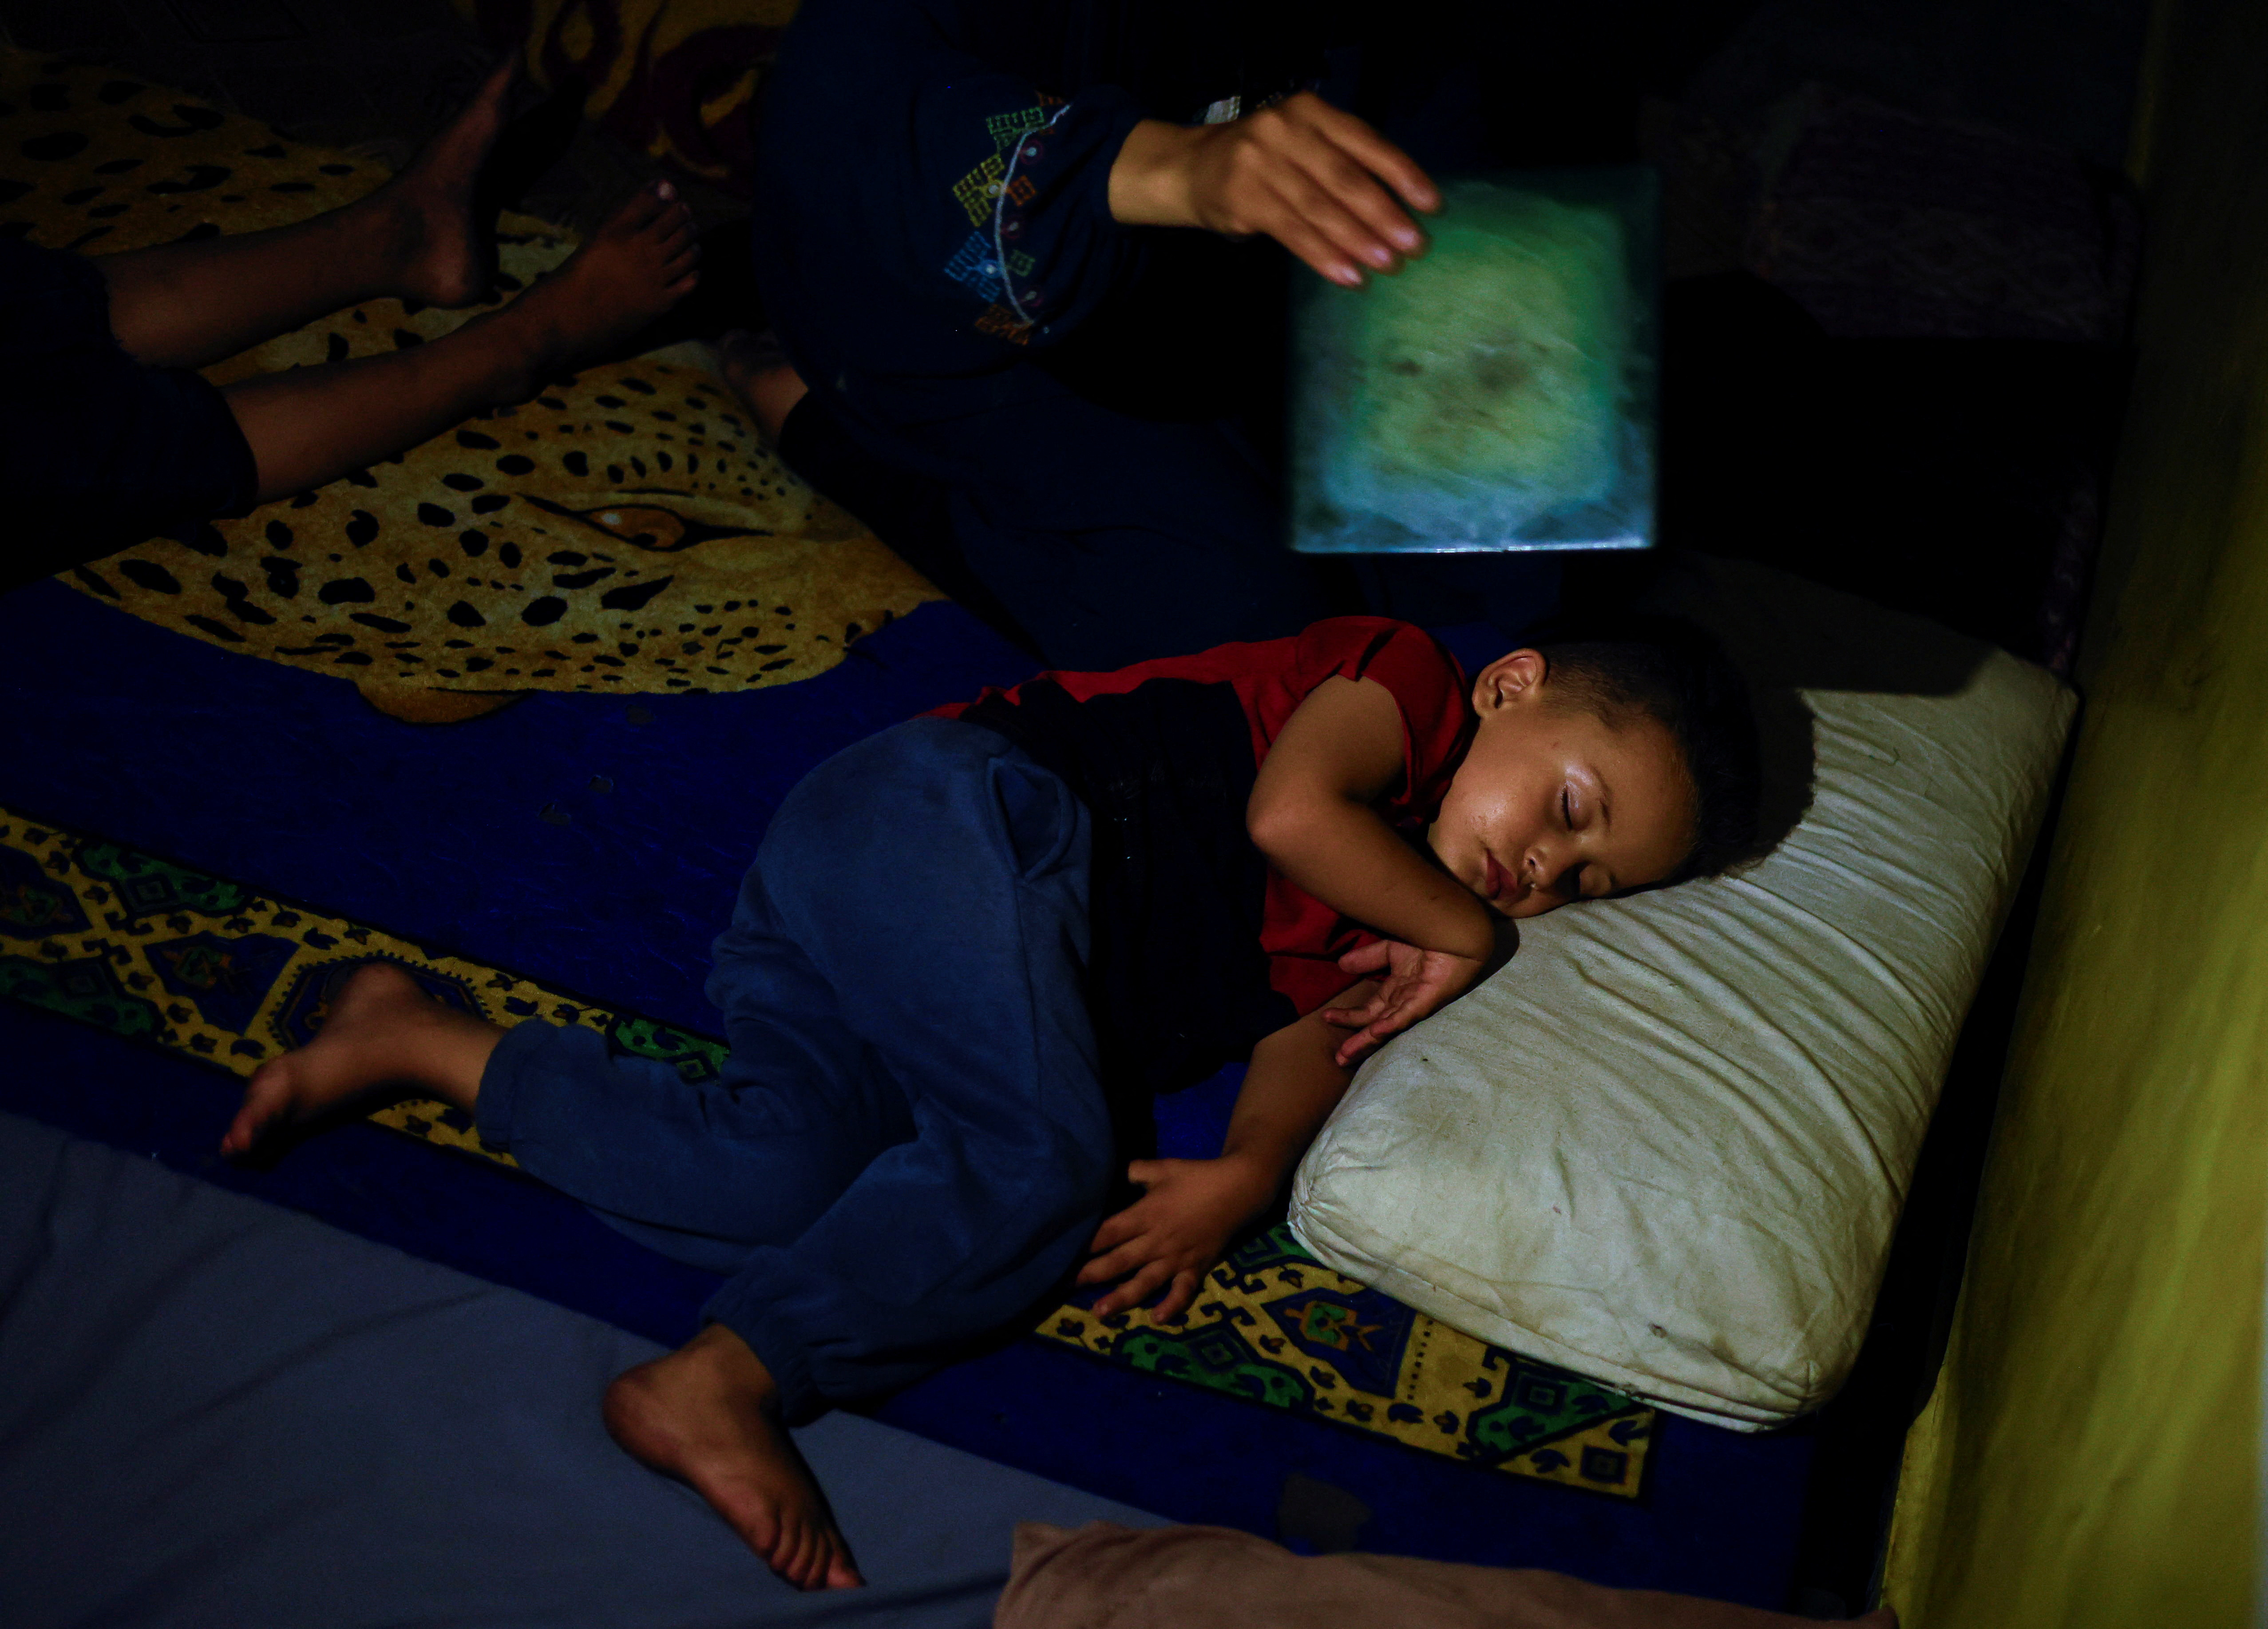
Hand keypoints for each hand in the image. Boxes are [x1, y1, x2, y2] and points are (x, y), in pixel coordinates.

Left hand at [1076, 1155, 1273, 1320]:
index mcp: (1145, 1214)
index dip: (1085, 1243)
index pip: (1108, 1232)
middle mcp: (1157, 1240)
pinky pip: (1183, 1291)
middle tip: (1064, 1286)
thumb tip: (1110, 1172)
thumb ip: (1134, 1171)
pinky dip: (1172, 1306)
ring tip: (1099, 1313)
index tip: (1062, 1253)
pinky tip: (1157, 1320)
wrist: (1238, 1188)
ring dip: (1121, 1298)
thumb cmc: (1196, 1176)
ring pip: (1145, 1282)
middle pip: (1119, 1261)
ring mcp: (1177, 1257)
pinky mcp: (1196, 1267)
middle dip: (1090, 1274)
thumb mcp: (1161, 1168)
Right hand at [1108, 92, 1438, 288]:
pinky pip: (1294, 232)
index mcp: (1311, 111)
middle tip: (1414, 246)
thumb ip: (1343, 161)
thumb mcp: (1302, 144)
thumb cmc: (1263, 161)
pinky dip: (1324, 256)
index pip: (1365, 141)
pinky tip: (1348, 275)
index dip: (1402, 173)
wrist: (1191, 168)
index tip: (1431, 205)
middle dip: (1384, 214)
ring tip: (1387, 265)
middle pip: (1345, 177)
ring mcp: (1261, 161)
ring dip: (1358, 241)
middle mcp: (1285, 128)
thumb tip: (1400, 205)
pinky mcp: (1244, 196)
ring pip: (1321, 208)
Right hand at [1319, 938, 1489, 1064]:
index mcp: (1395, 992)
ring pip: (1387, 1027)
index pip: (1368, 1010)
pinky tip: (1377, 1030)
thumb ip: (1367, 958)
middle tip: (1339, 1057)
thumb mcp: (1390, 949)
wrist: (1452, 933)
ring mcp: (1414, 1003)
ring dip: (1367, 1040)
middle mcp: (1403, 1002)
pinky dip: (1392, 1024)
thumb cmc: (1427, 941)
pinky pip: (1407, 1015)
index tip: (1326, 1018)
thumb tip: (1341, 964)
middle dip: (1357, 1041)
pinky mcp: (1426, 999)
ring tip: (1348, 1053)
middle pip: (1375, 1026)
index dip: (1348, 1016)